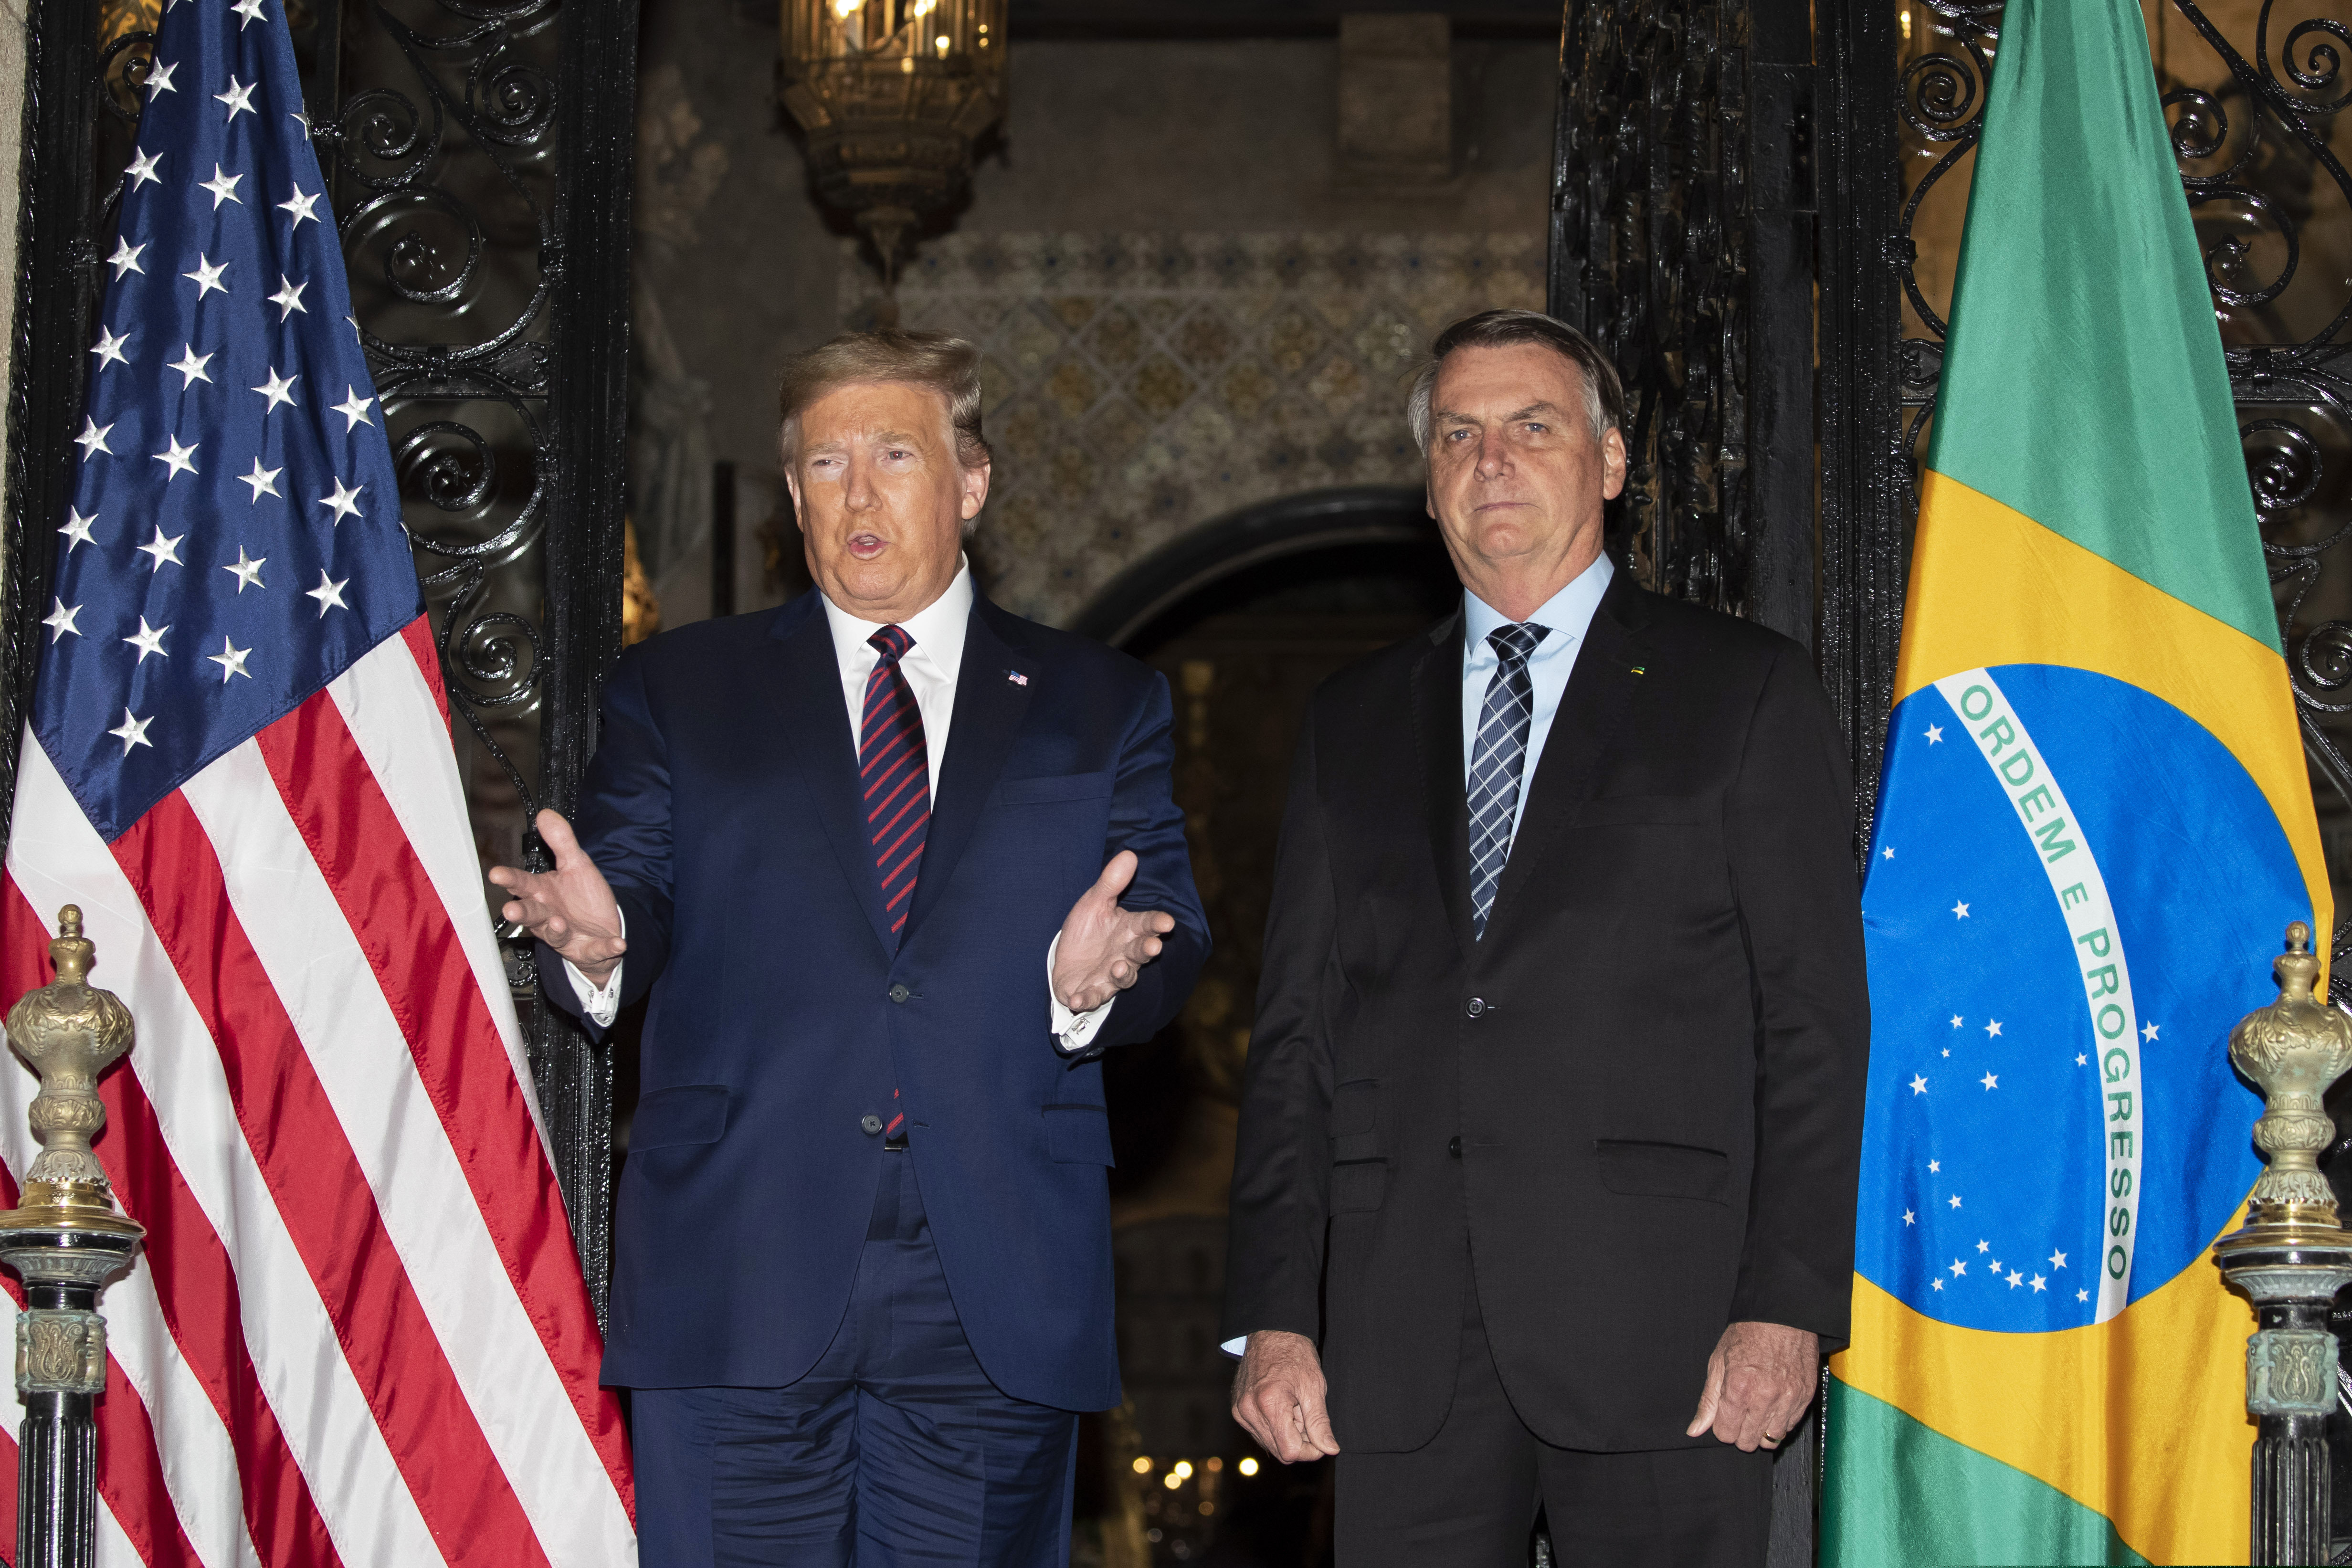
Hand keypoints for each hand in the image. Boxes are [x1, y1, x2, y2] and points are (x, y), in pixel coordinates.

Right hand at [487, 809, 625, 982]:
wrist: (602, 929)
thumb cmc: (581, 897)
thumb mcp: (576, 864)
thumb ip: (561, 841)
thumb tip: (545, 814)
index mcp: (541, 893)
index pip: (522, 883)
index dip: (509, 878)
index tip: (496, 873)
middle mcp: (548, 916)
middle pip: (531, 913)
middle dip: (521, 912)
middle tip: (511, 909)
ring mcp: (566, 936)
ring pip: (555, 935)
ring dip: (555, 930)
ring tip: (557, 923)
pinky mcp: (587, 950)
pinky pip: (596, 950)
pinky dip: (606, 947)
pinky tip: (617, 943)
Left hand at [1052, 851, 1176, 1011]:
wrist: (1067, 962)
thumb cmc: (1088, 931)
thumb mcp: (1094, 902)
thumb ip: (1111, 882)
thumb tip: (1129, 854)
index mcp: (1128, 930)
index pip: (1147, 925)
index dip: (1157, 923)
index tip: (1167, 921)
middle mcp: (1124, 955)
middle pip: (1140, 953)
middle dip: (1147, 950)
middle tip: (1154, 946)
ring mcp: (1110, 976)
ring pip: (1123, 977)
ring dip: (1122, 974)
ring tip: (1117, 967)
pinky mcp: (1092, 992)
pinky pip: (1092, 998)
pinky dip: (1086, 999)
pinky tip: (1078, 999)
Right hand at [1231, 1330, 1340, 1463]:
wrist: (1271, 1333)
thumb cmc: (1295, 1355)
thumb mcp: (1314, 1387)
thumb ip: (1320, 1423)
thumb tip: (1330, 1449)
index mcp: (1269, 1404)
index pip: (1290, 1451)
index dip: (1309, 1449)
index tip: (1319, 1436)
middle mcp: (1249, 1410)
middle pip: (1279, 1451)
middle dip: (1298, 1440)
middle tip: (1305, 1414)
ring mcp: (1240, 1411)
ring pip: (1269, 1444)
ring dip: (1286, 1433)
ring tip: (1292, 1407)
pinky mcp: (1237, 1409)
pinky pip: (1259, 1433)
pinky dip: (1274, 1427)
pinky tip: (1280, 1406)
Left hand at [1685, 1321, 1818, 1452]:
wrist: (1782, 1316)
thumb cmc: (1747, 1335)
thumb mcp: (1718, 1362)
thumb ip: (1708, 1401)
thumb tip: (1695, 1430)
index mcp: (1738, 1388)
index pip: (1726, 1433)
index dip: (1722, 1426)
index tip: (1725, 1415)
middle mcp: (1765, 1397)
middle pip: (1748, 1441)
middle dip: (1740, 1432)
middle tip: (1740, 1414)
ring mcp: (1788, 1399)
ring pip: (1771, 1439)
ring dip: (1761, 1430)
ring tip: (1757, 1411)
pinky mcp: (1805, 1397)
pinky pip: (1790, 1427)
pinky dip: (1780, 1422)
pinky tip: (1773, 1405)